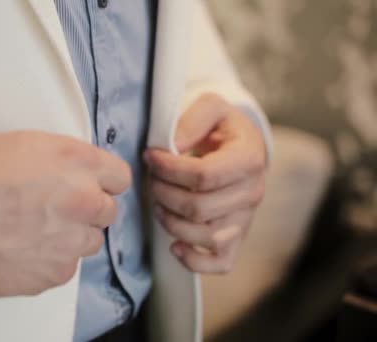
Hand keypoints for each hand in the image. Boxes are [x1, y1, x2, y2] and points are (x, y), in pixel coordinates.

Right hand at [0, 131, 130, 295]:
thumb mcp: (26, 143)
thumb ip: (65, 161)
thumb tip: (76, 176)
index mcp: (79, 163)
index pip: (120, 177)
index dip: (103, 182)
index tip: (91, 187)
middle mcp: (84, 202)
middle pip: (107, 212)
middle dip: (86, 210)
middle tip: (54, 209)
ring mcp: (71, 242)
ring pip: (88, 243)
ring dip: (69, 238)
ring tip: (32, 230)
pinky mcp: (53, 273)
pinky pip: (64, 269)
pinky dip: (48, 262)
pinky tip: (20, 249)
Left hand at [144, 93, 266, 273]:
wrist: (240, 146)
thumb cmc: (221, 127)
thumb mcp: (211, 108)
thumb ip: (191, 120)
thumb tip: (171, 148)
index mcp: (249, 160)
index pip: (203, 176)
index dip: (168, 169)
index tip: (150, 157)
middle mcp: (252, 193)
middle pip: (198, 208)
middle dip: (164, 193)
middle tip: (152, 179)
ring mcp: (245, 219)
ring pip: (205, 237)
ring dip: (171, 222)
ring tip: (158, 203)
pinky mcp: (236, 238)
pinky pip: (219, 263)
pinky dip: (194, 260)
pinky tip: (174, 245)